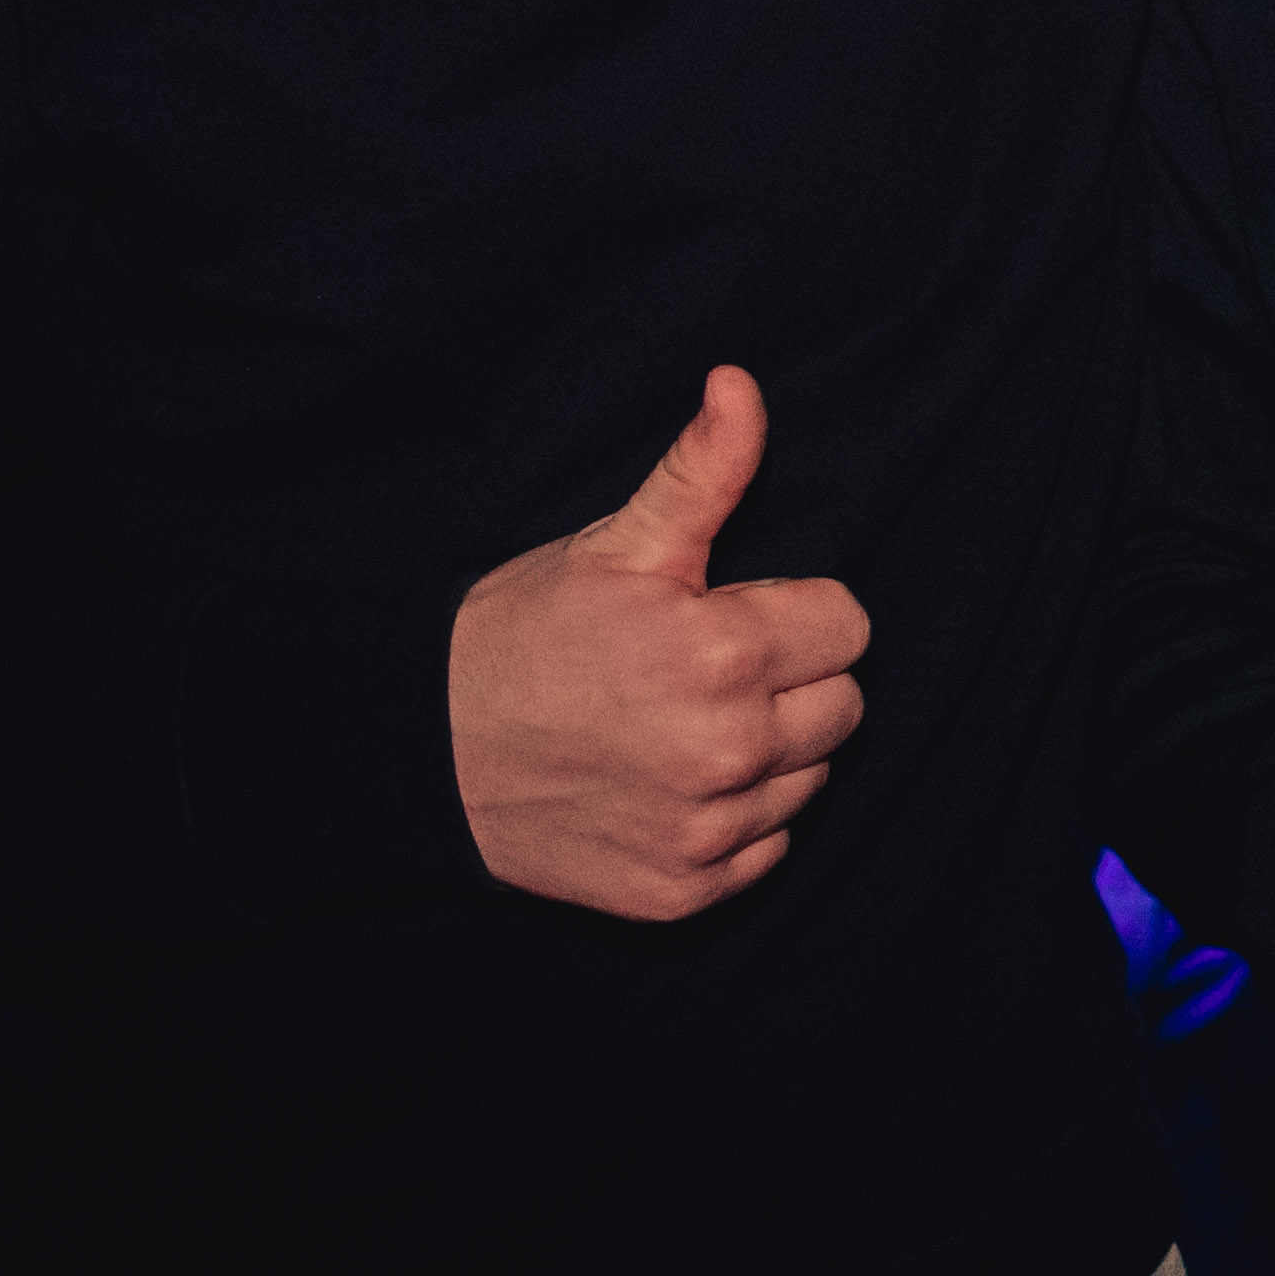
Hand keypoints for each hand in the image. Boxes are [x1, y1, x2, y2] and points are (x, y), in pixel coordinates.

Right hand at [446, 368, 870, 919]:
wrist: (426, 753)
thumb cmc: (527, 636)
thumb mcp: (617, 544)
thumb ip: (703, 469)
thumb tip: (741, 384)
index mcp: (725, 654)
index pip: (848, 626)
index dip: (796, 612)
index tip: (738, 614)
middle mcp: (727, 750)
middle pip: (842, 706)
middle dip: (792, 680)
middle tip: (711, 669)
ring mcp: (706, 829)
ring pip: (809, 779)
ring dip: (769, 753)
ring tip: (685, 724)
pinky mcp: (682, 890)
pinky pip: (767, 849)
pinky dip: (734, 821)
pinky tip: (672, 784)